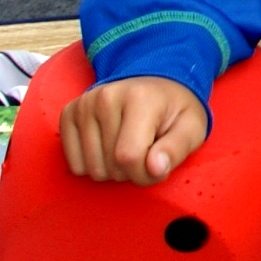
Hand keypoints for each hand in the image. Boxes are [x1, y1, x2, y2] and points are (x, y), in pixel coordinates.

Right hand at [62, 76, 208, 186]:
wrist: (155, 86)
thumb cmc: (174, 111)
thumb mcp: (192, 129)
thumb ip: (177, 149)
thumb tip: (155, 168)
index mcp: (139, 99)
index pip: (130, 157)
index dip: (145, 174)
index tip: (158, 166)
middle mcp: (105, 97)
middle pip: (110, 166)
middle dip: (130, 171)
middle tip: (144, 150)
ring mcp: (83, 105)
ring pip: (91, 168)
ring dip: (112, 170)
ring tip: (127, 147)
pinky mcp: (68, 114)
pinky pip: (74, 164)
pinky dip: (92, 164)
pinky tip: (108, 146)